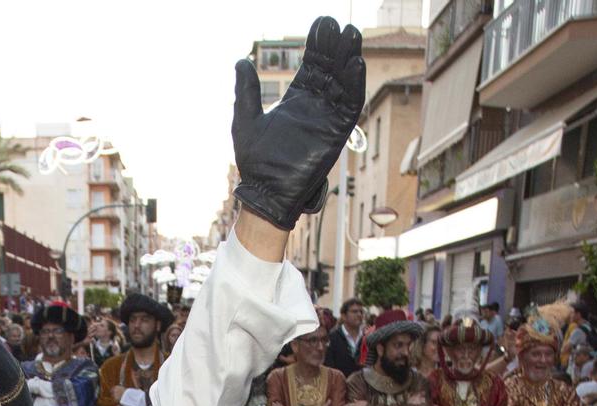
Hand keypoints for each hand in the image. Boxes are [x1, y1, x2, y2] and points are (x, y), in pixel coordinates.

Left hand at [230, 16, 364, 230]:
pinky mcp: (335, 133)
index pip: (312, 66)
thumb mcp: (245, 119)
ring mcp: (326, 119)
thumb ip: (246, 90)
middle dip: (335, 47)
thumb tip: (241, 61)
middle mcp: (315, 107)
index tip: (322, 24)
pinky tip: (355, 65)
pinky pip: (349, 106)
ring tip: (351, 35)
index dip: (318, 45)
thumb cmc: (254, 161)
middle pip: (330, 70)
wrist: (265, 191)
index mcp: (296, 101)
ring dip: (349, 60)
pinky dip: (354, 86)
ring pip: (343, 83)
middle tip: (340, 25)